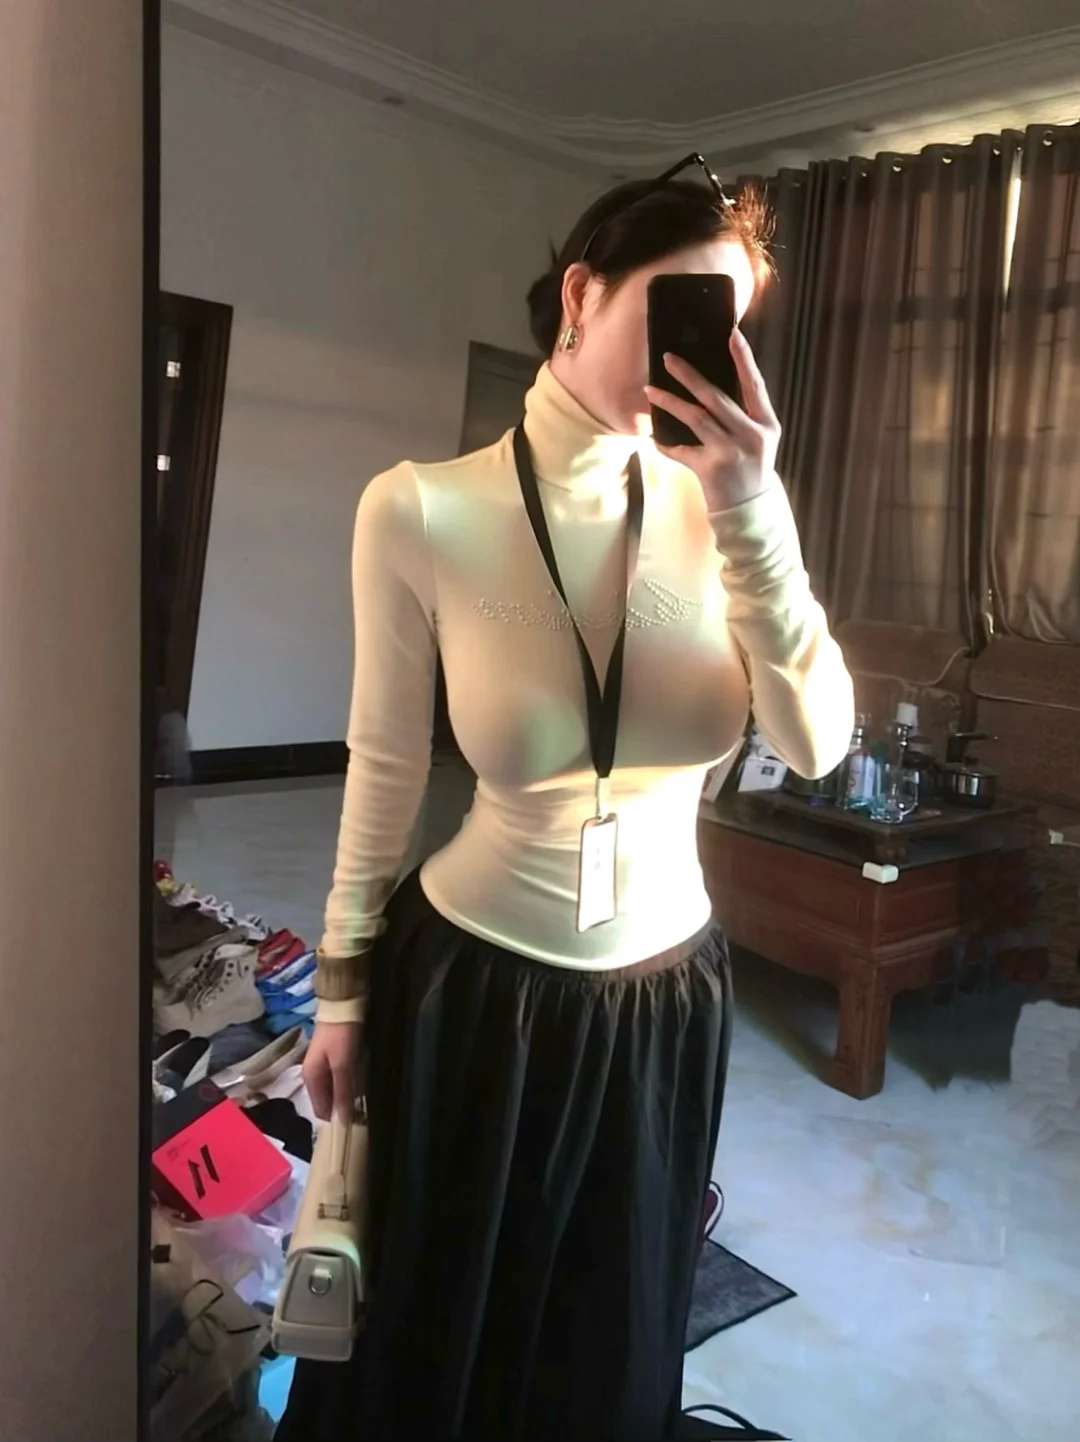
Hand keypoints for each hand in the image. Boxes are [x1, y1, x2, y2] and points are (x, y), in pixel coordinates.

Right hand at [303, 1020, 366, 1123]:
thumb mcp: (343, 1064)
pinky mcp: (335, 1059)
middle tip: (365, 1090)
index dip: (338, 1117)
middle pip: (332, 1100)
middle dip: (348, 1100)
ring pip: (340, 1088)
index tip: (358, 1118)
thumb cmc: (341, 1035)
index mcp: (311, 1079)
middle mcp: (314, 1076)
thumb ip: (342, 1092)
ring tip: (364, 1073)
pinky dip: (355, 1075)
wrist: (342, 1004)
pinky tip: (363, 1066)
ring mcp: (324, 1067)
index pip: (322, 1111)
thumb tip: (341, 1121)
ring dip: (354, 1086)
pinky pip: (345, 1076)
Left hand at [645, 329, 780, 511]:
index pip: (754, 384)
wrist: (750, 509)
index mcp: (766, 424)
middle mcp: (750, 435)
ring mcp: (730, 452)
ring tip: (649, 390)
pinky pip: (681, 450)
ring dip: (669, 402)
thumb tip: (709, 386)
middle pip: (715, 397)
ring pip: (695, 418)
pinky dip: (666, 445)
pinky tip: (654, 438)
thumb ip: (742, 415)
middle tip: (669, 359)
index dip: (744, 358)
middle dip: (689, 376)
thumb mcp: (758, 440)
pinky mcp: (710, 469)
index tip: (732, 333)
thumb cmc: (751, 468)